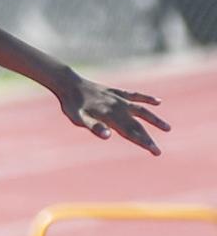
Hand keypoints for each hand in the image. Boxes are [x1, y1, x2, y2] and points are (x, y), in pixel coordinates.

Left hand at [55, 75, 170, 155]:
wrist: (69, 83)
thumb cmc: (72, 105)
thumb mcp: (78, 118)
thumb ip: (93, 126)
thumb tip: (108, 136)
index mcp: (111, 116)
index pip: (131, 133)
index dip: (143, 142)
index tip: (155, 151)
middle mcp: (119, 107)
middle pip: (137, 126)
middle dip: (148, 139)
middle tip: (157, 152)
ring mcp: (119, 99)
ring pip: (142, 111)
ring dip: (154, 120)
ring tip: (167, 128)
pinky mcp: (117, 92)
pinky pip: (136, 96)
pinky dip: (147, 99)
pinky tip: (158, 102)